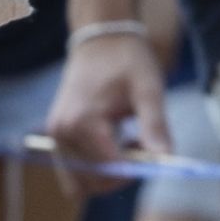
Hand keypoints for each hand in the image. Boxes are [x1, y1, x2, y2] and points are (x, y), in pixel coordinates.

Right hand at [40, 29, 172, 196]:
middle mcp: (61, 133)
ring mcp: (54, 137)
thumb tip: (165, 160)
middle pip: (94, 182)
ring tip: (128, 141)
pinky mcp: (56, 136)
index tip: (157, 155)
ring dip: (108, 174)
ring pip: (81, 182)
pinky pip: (74, 171)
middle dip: (122, 174)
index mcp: (83, 122)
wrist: (101, 38)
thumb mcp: (148, 89)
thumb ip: (155, 126)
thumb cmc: (127, 60)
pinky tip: (115, 141)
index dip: (137, 169)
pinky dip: (96, 168)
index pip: (111, 169)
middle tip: (142, 145)